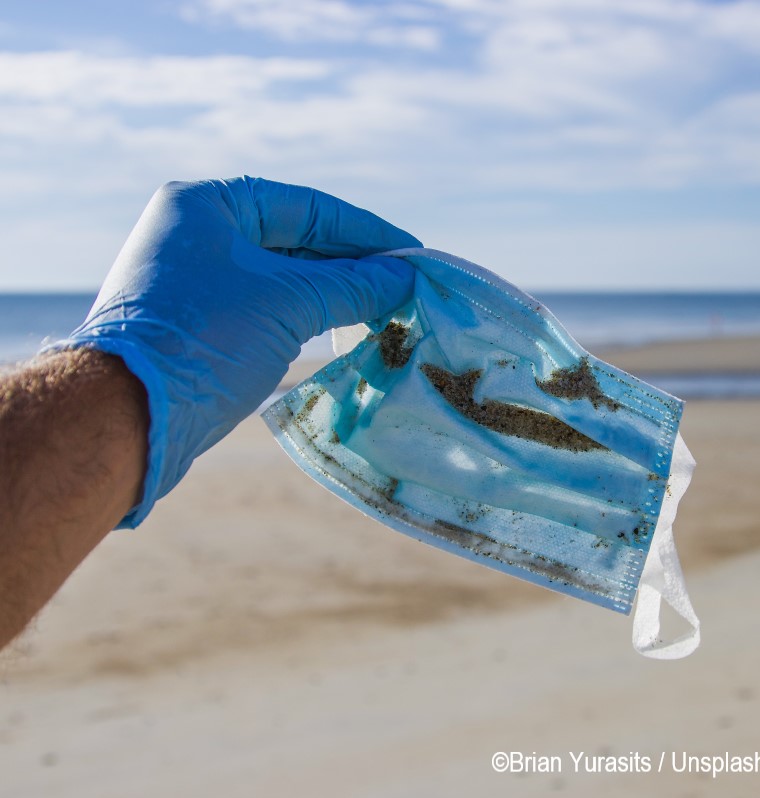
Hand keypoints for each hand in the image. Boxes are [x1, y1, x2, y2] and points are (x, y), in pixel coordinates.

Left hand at [56, 177, 419, 526]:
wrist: (131, 415)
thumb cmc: (207, 338)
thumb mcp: (288, 302)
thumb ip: (352, 285)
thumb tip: (406, 276)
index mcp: (208, 204)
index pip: (307, 208)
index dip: (366, 232)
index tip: (413, 253)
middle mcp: (198, 234)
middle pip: (296, 242)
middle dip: (352, 265)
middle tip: (404, 285)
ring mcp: (198, 280)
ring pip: (283, 279)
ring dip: (334, 294)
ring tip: (386, 308)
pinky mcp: (203, 324)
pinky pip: (268, 308)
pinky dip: (307, 317)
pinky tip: (344, 328)